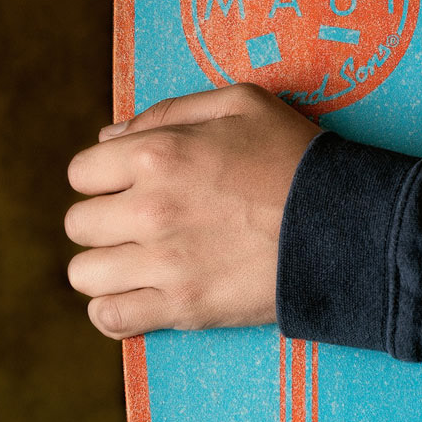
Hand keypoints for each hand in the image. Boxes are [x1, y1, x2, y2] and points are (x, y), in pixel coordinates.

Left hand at [65, 85, 320, 337]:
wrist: (343, 222)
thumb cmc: (295, 156)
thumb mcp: (242, 102)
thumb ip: (170, 111)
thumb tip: (109, 137)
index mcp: (159, 153)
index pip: (82, 171)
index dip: (103, 176)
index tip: (128, 184)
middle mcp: (151, 208)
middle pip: (79, 224)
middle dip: (104, 219)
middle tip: (140, 220)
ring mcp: (164, 263)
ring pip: (85, 274)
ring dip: (106, 266)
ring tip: (138, 259)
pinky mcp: (182, 308)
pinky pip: (109, 319)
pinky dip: (114, 310)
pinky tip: (138, 294)